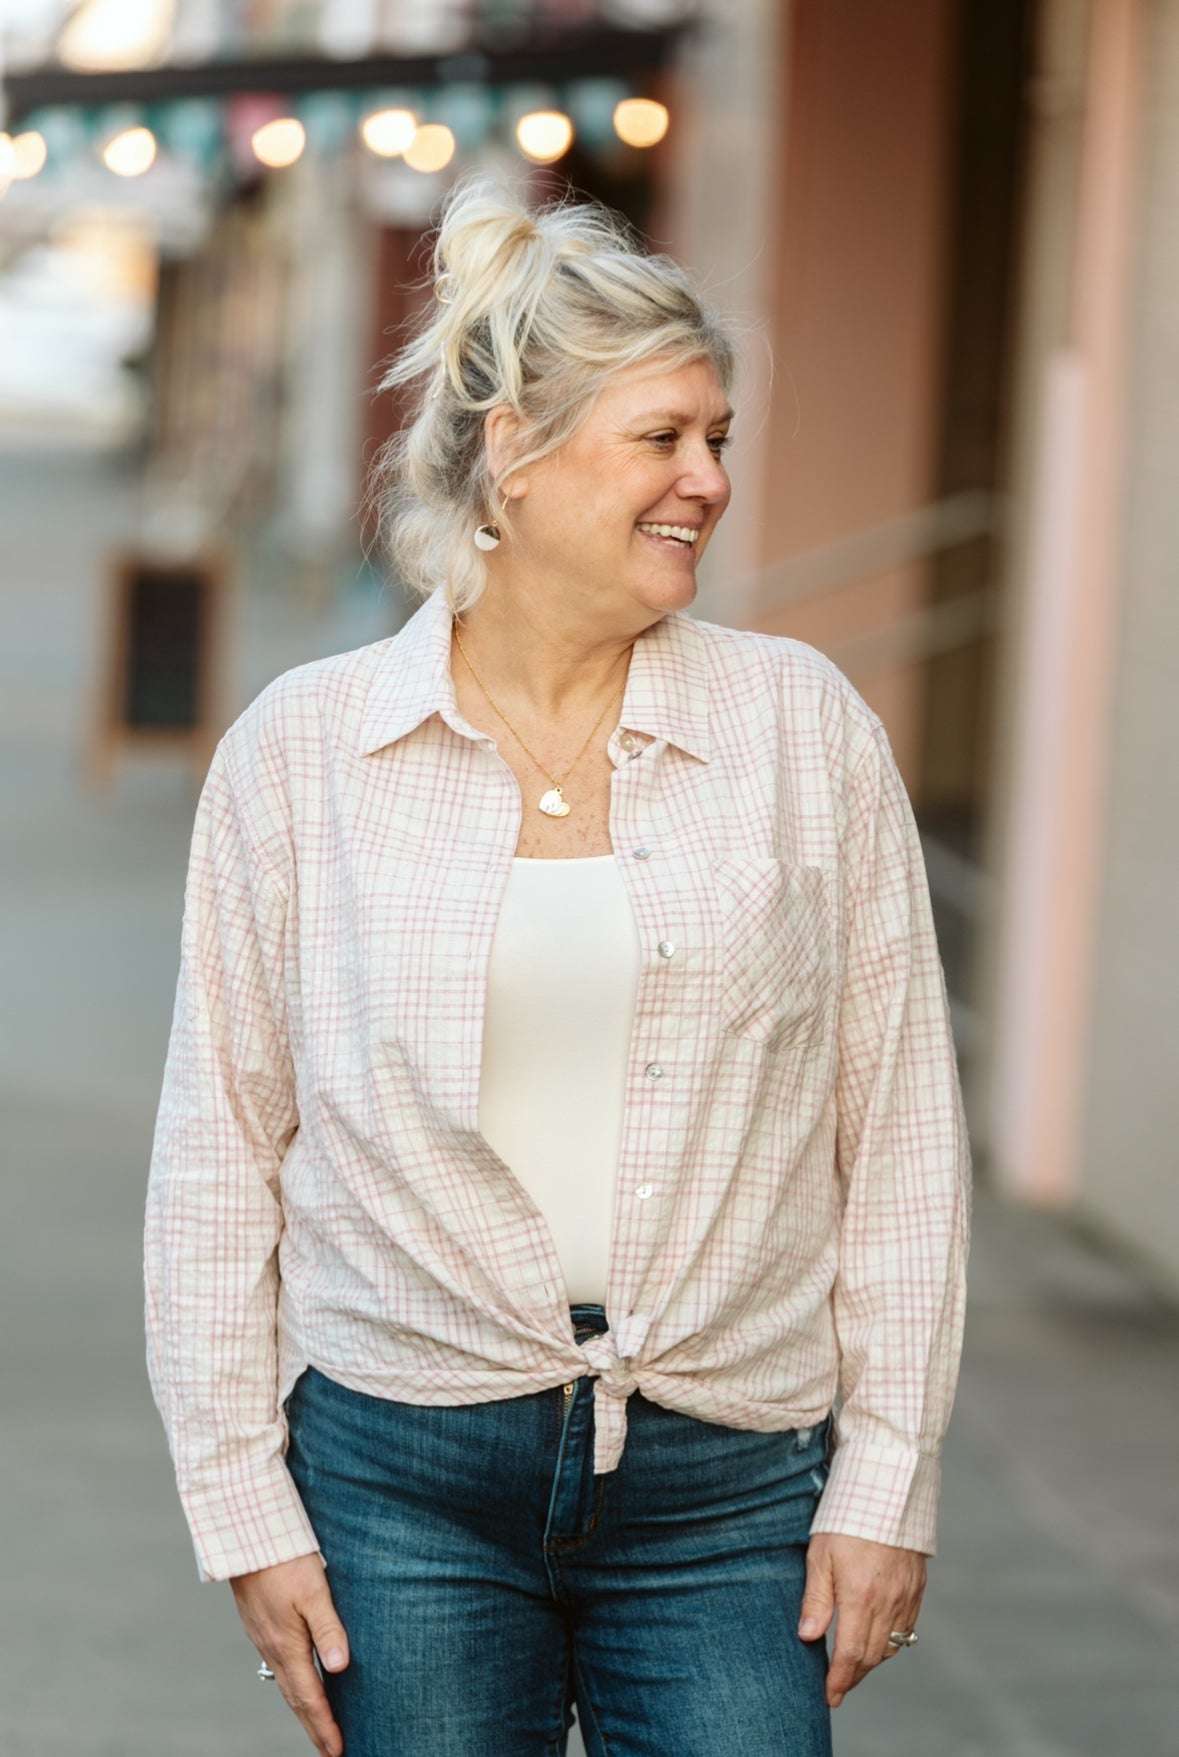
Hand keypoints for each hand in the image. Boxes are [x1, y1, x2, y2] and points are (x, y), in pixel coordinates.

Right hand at [231, 1553, 349, 1756]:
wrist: (245, 1535)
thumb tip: (340, 1668)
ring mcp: (262, 1636)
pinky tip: (297, 1682)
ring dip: (302, 1709)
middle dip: (313, 1727)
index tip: (338, 1750)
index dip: (324, 1725)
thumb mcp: (314, 1590)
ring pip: (285, 1683)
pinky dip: (292, 1685)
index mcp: (287, 1644)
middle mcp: (272, 1647)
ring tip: (316, 1727)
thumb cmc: (285, 1558)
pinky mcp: (258, 1624)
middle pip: (295, 1698)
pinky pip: (278, 1666)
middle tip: (329, 1753)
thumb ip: (328, 1628)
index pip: (310, 1696)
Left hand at [798, 1532, 925, 1707]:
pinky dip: (892, 1641)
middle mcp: (888, 1603)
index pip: (851, 1654)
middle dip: (854, 1676)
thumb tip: (807, 1637)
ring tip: (854, 1666)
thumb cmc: (847, 1518)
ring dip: (872, 1660)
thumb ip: (816, 1600)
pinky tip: (877, 1639)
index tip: (830, 1695)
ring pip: (891, 1645)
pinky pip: (907, 1627)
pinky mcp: (917, 1587)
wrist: (888, 1489)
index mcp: (861, 1598)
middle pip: (872, 1656)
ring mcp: (906, 1596)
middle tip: (838, 1688)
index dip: (840, 1680)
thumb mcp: (820, 1556)